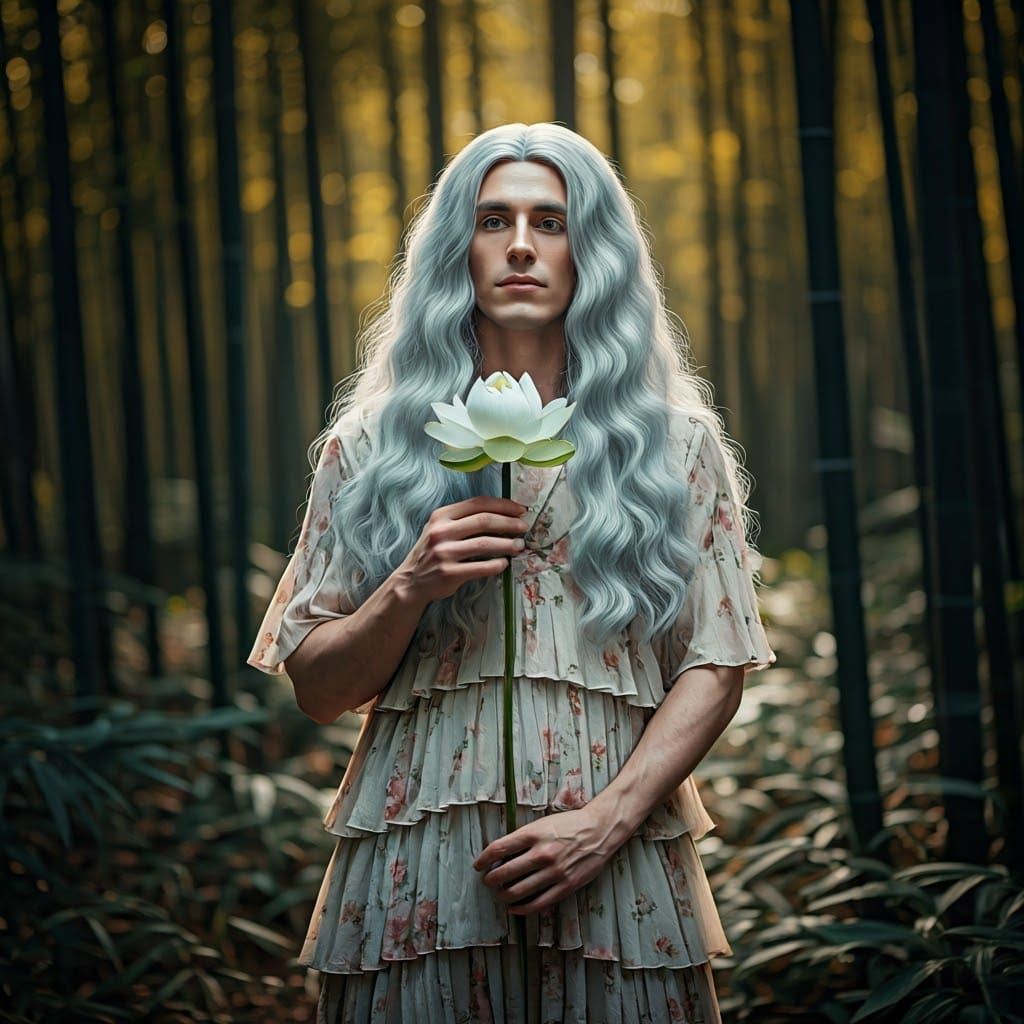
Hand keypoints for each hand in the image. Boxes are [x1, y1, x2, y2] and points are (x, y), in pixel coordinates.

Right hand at [397, 496, 529, 603]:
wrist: (412, 581)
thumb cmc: (433, 552)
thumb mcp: (442, 529)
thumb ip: (465, 521)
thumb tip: (504, 517)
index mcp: (442, 515)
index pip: (478, 503)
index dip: (503, 505)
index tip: (520, 510)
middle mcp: (441, 531)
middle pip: (484, 521)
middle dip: (509, 523)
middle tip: (524, 528)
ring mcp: (443, 552)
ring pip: (484, 544)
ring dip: (507, 544)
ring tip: (519, 546)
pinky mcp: (448, 572)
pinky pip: (479, 567)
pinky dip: (496, 565)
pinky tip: (504, 564)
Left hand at [472, 807, 625, 915]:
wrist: (599, 830)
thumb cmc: (569, 824)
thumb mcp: (542, 823)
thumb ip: (523, 838)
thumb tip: (500, 855)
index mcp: (533, 834)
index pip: (498, 848)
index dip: (483, 859)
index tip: (478, 865)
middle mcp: (541, 853)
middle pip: (504, 873)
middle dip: (490, 880)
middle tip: (487, 881)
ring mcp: (554, 872)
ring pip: (517, 892)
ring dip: (502, 895)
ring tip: (499, 893)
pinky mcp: (565, 886)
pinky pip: (537, 904)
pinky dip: (521, 909)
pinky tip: (513, 907)